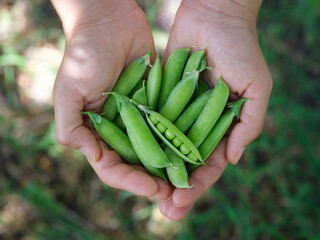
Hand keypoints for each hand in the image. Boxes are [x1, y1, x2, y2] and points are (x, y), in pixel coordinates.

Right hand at [52, 0, 170, 199]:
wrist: (109, 21)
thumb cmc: (84, 54)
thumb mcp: (68, 93)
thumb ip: (71, 128)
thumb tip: (92, 157)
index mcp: (96, 133)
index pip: (113, 168)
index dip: (131, 182)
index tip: (154, 189)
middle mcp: (119, 130)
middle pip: (137, 165)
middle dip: (155, 183)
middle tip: (176, 195)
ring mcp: (140, 118)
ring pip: (156, 150)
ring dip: (171, 168)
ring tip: (189, 182)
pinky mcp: (157, 104)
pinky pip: (169, 126)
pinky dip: (179, 141)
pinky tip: (194, 154)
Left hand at [159, 0, 271, 219]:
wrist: (213, 15)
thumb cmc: (240, 49)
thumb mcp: (257, 88)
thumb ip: (249, 125)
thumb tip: (233, 160)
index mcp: (223, 126)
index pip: (210, 164)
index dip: (198, 185)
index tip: (181, 203)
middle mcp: (199, 123)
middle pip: (185, 162)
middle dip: (176, 188)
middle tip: (165, 212)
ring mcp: (178, 111)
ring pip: (166, 147)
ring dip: (157, 172)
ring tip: (147, 195)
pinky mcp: (161, 97)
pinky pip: (152, 122)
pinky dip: (145, 140)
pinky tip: (134, 161)